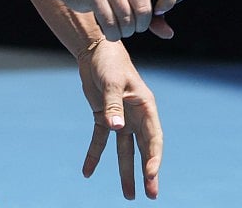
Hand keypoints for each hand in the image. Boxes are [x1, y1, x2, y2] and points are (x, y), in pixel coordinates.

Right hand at [58, 0, 176, 40]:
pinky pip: (110, 23)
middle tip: (133, 27)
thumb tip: (168, 34)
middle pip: (145, 8)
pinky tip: (110, 31)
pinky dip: (112, 33)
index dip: (168, 1)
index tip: (159, 11)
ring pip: (127, 19)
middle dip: (141, 25)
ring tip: (120, 29)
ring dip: (125, 32)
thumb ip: (153, 14)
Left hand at [77, 39, 163, 199]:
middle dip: (147, 173)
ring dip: (126, 172)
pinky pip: (100, 141)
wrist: (96, 50)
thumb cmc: (110, 62)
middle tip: (152, 196)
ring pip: (125, 151)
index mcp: (145, 107)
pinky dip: (94, 156)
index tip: (151, 176)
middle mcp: (136, 116)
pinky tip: (87, 172)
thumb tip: (116, 128)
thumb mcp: (112, 82)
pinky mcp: (104, 117)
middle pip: (144, 150)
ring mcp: (120, 118)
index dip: (154, 159)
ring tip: (128, 196)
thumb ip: (113, 105)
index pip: (153, 139)